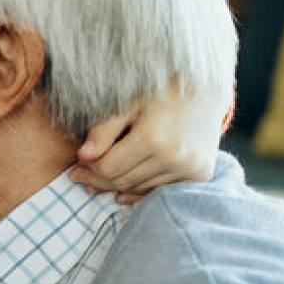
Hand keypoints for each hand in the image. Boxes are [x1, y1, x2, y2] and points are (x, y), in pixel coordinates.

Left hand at [71, 85, 228, 202]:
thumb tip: (83, 156)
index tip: (76, 166)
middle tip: (80, 176)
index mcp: (153, 137)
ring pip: (139, 188)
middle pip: (123, 181)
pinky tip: (121, 192)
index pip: (108, 167)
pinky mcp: (199, 175)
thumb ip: (104, 129)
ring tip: (97, 182)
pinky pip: (160, 191)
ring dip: (117, 187)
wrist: (207, 91)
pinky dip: (139, 192)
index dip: (89, 168)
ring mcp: (189, 168)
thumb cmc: (161, 92)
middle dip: (98, 180)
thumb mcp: (129, 103)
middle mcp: (174, 156)